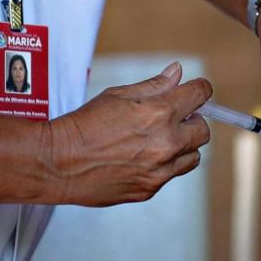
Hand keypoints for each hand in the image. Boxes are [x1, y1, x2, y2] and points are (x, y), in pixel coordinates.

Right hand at [46, 62, 211, 205]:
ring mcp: (160, 169)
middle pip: (203, 129)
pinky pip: (172, 174)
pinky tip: (142, 158)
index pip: (201, 94)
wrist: (58, 163)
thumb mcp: (119, 95)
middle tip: (174, 119)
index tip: (195, 91)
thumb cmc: (84, 125)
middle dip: (193, 121)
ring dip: (183, 146)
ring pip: (193, 156)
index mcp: (160, 113)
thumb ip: (155, 85)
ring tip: (159, 141)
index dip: (200, 90)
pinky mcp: (151, 188)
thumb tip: (177, 71)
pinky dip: (164, 165)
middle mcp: (166, 142)